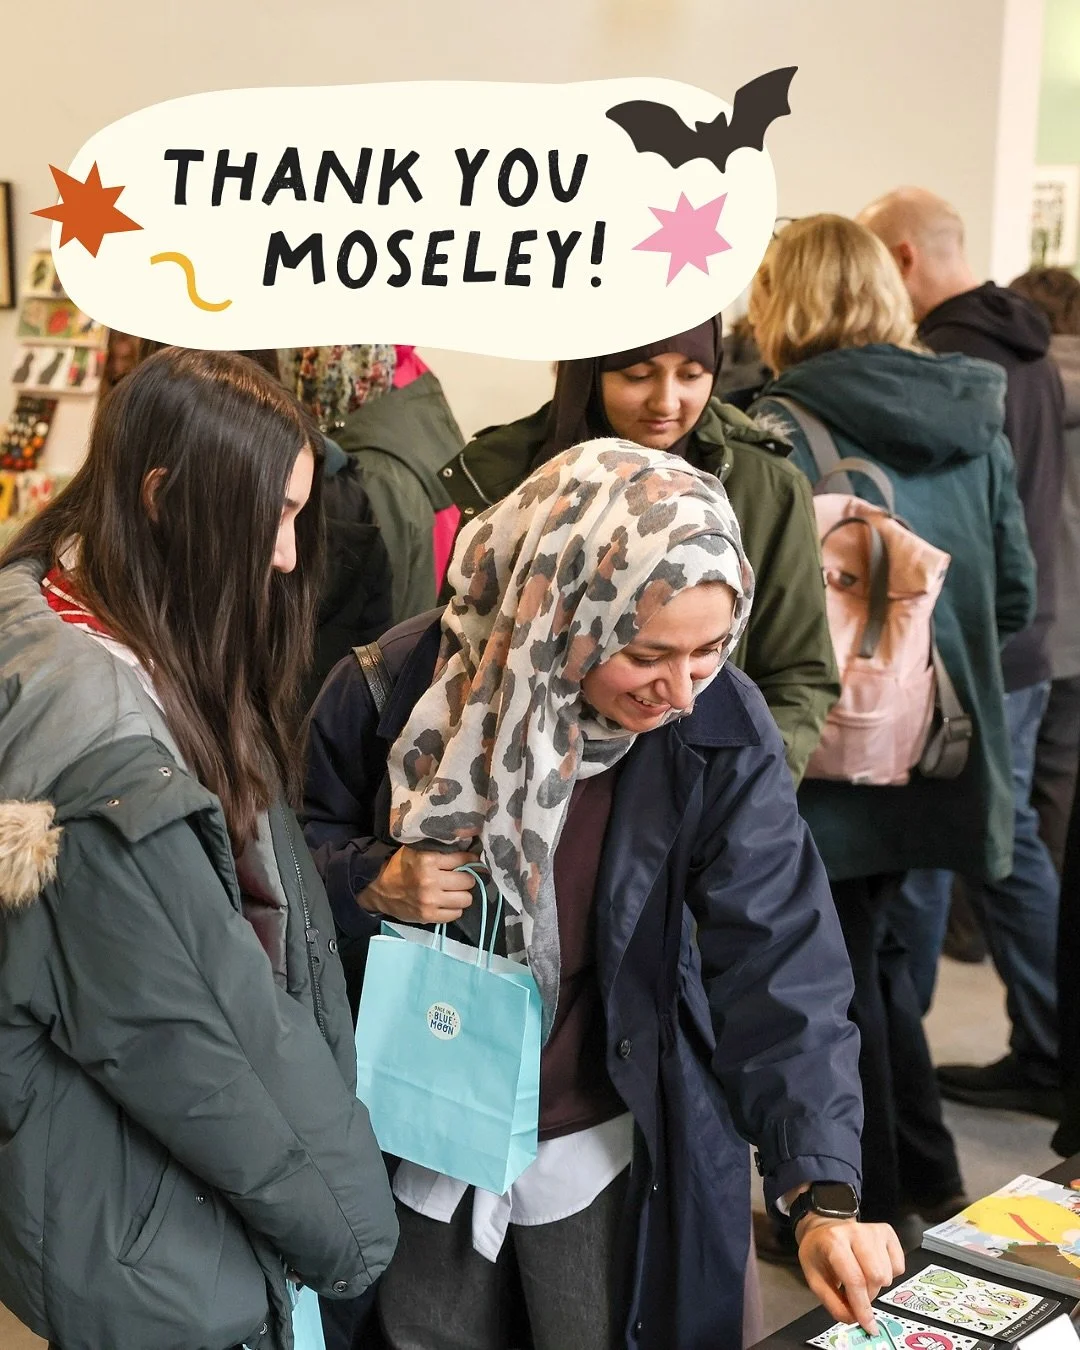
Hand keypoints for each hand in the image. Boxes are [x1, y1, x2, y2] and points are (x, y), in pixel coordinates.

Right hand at [360, 846, 479, 923]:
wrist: (378, 889)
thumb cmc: (400, 866)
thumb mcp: (417, 850)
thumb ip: (439, 849)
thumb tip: (467, 847)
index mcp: (428, 860)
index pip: (463, 859)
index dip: (470, 860)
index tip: (472, 861)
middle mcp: (431, 881)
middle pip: (468, 881)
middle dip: (467, 878)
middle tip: (461, 877)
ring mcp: (430, 901)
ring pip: (466, 899)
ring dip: (462, 895)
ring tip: (455, 891)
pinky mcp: (428, 916)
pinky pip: (456, 914)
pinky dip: (454, 908)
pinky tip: (447, 902)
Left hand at [796, 1217, 904, 1336]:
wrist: (823, 1228)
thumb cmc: (818, 1252)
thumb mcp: (815, 1279)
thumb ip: (834, 1304)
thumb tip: (854, 1320)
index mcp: (833, 1241)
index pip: (855, 1279)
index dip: (863, 1307)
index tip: (868, 1325)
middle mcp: (855, 1232)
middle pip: (876, 1277)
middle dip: (868, 1295)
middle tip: (856, 1294)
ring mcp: (873, 1230)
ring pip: (888, 1274)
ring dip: (877, 1286)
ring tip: (862, 1277)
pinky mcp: (887, 1232)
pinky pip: (898, 1266)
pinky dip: (889, 1274)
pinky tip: (873, 1267)